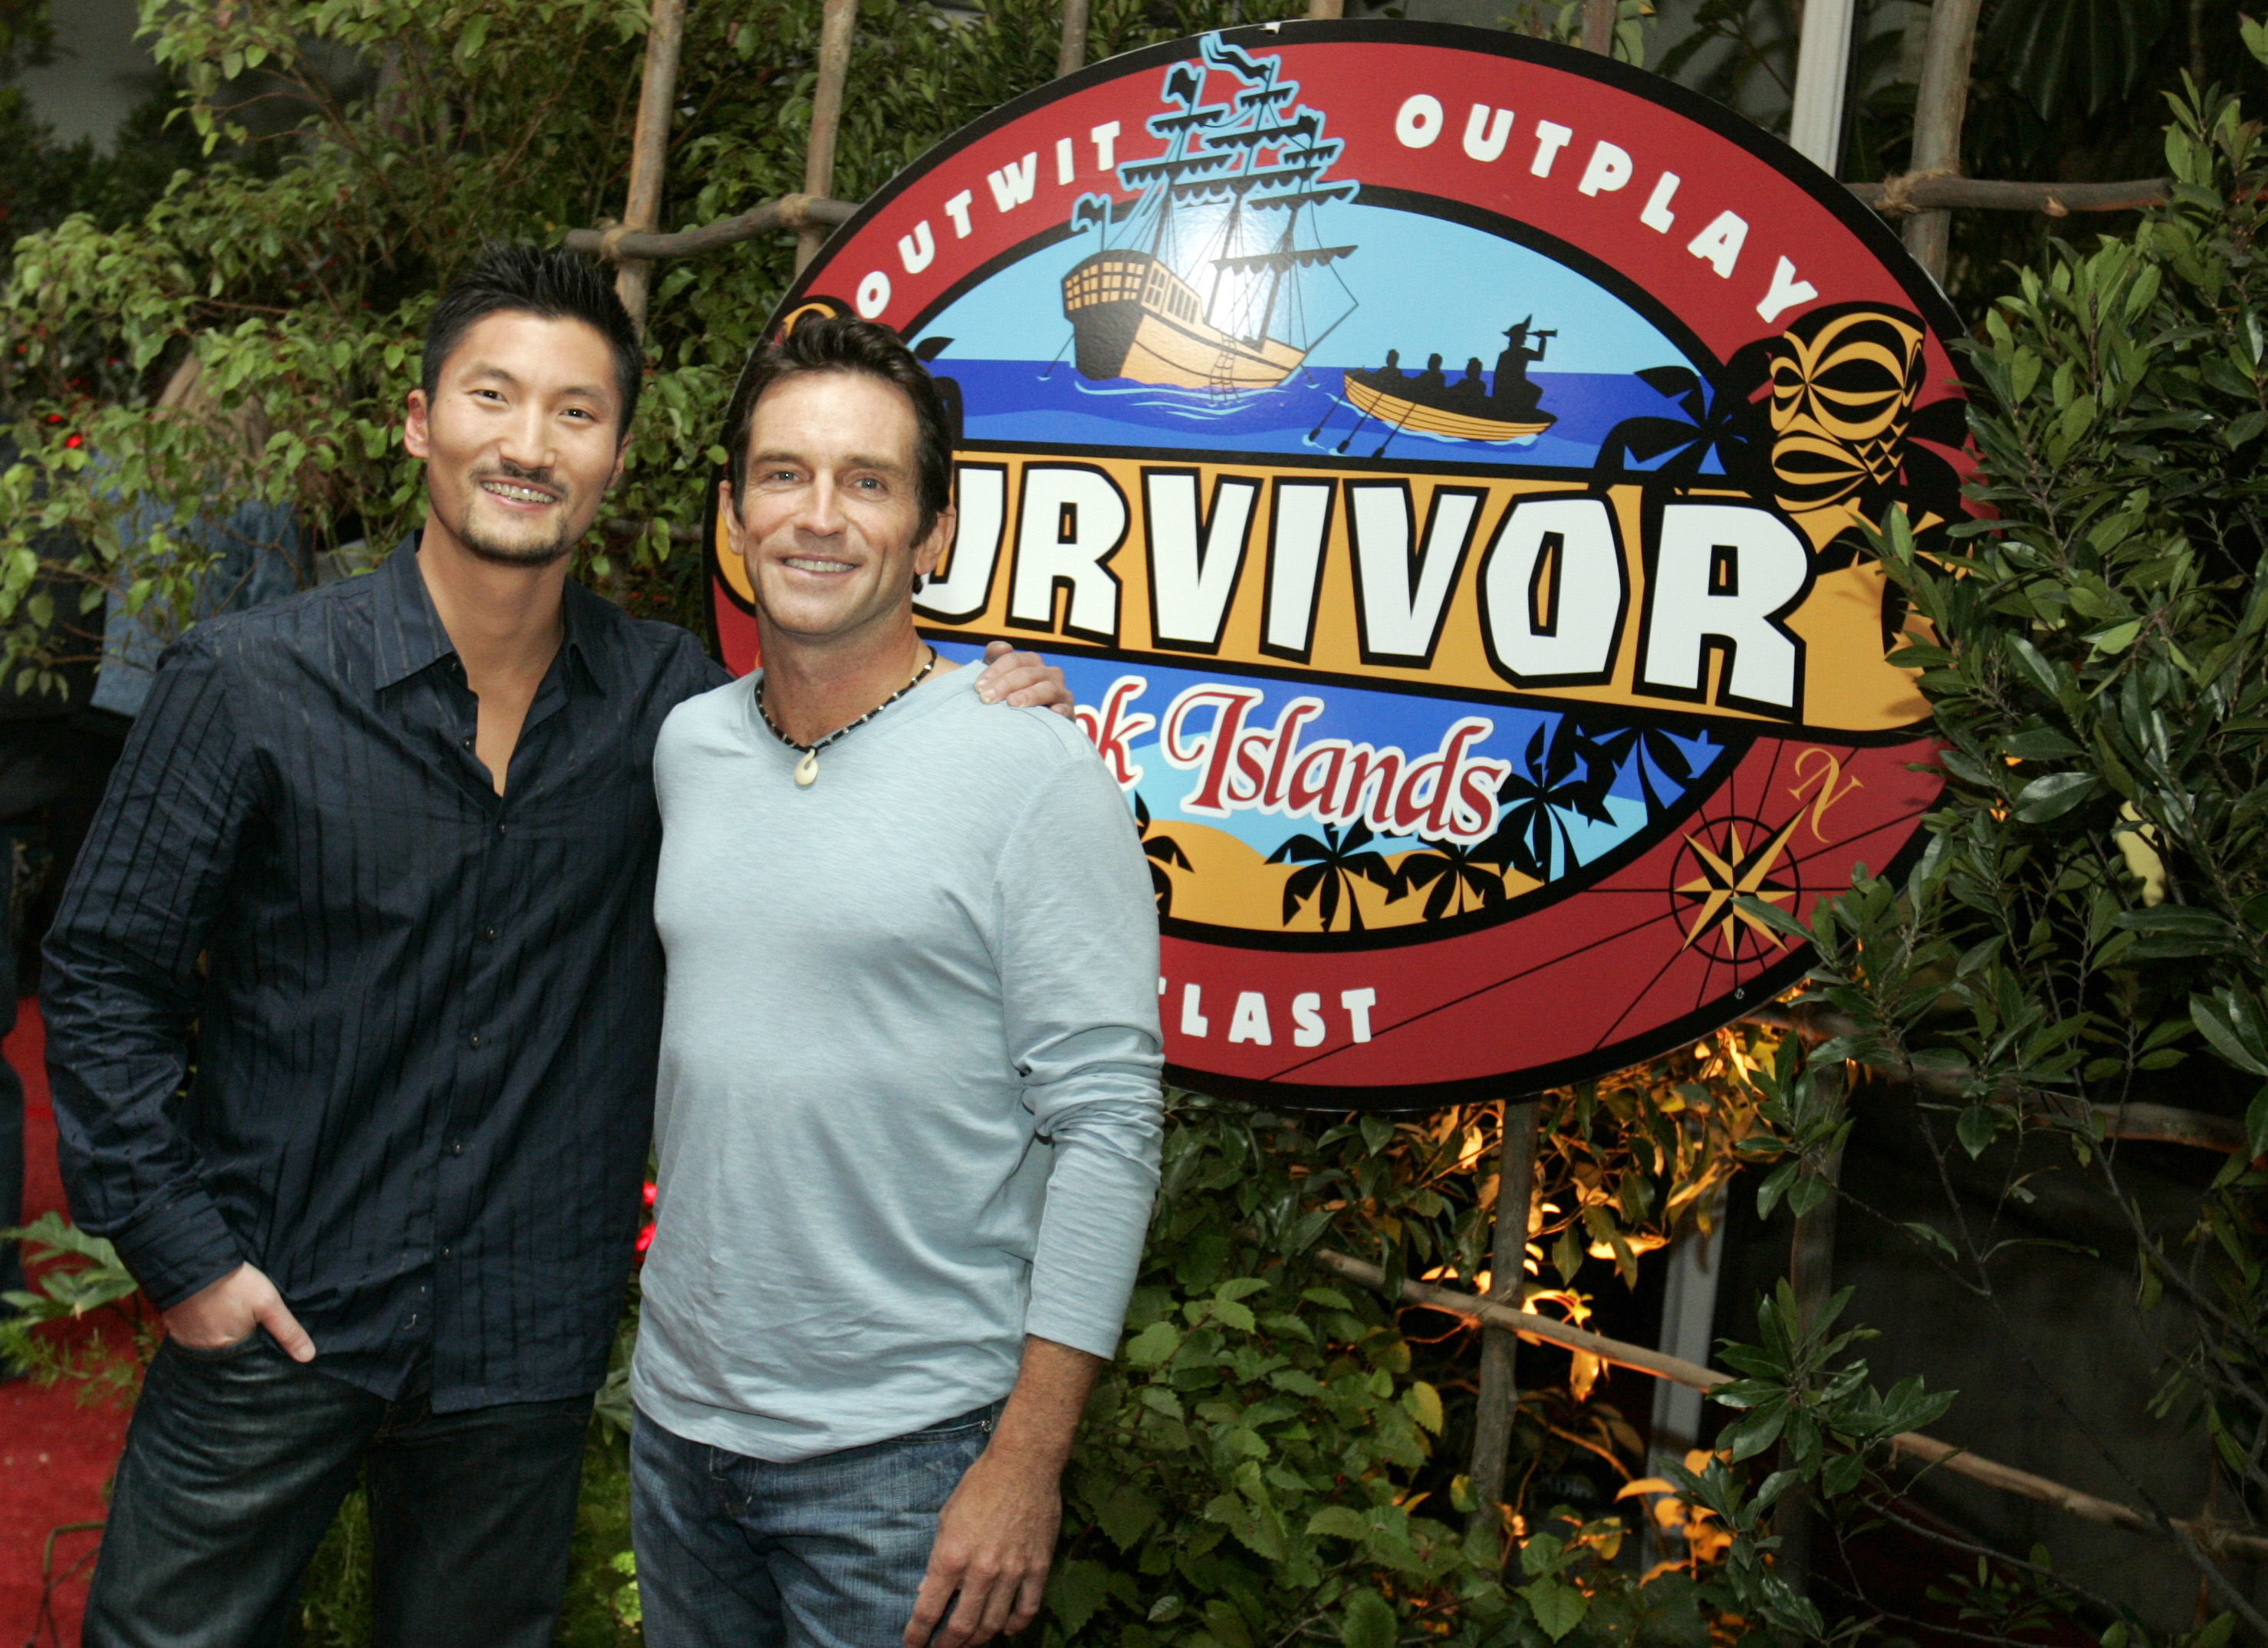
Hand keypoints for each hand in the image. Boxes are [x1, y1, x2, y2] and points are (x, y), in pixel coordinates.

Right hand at [163, 1261, 314, 1362]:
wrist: (193, 1262)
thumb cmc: (233, 1283)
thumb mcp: (268, 1303)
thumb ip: (287, 1331)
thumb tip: (308, 1357)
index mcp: (228, 1350)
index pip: (246, 1363)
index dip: (257, 1353)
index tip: (262, 1339)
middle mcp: (204, 1352)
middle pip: (226, 1357)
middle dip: (237, 1346)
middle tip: (243, 1325)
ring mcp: (186, 1341)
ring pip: (208, 1347)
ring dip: (218, 1338)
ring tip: (226, 1320)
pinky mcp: (174, 1328)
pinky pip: (191, 1338)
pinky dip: (201, 1331)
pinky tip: (209, 1318)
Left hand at [905, 1442, 1061, 1646]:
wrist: (1023, 1464)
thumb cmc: (980, 1485)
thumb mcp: (947, 1518)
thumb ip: (939, 1557)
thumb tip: (927, 1589)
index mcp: (952, 1556)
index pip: (928, 1610)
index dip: (917, 1635)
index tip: (912, 1644)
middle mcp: (981, 1570)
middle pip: (962, 1627)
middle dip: (947, 1645)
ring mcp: (1013, 1571)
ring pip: (994, 1623)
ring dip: (979, 1639)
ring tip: (969, 1642)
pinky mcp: (1037, 1567)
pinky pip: (1027, 1608)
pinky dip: (1016, 1625)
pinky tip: (1007, 1629)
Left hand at [975, 640, 1072, 717]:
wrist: (1030, 731)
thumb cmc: (1010, 701)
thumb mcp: (998, 679)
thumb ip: (994, 658)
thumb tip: (1004, 646)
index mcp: (1032, 663)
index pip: (1013, 660)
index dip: (995, 671)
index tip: (978, 687)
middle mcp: (1049, 675)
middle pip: (1028, 673)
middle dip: (1006, 684)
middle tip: (986, 698)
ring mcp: (1061, 694)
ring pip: (1048, 688)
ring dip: (1030, 695)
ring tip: (1012, 703)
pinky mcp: (1069, 715)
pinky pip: (1067, 710)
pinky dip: (1060, 710)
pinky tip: (1051, 712)